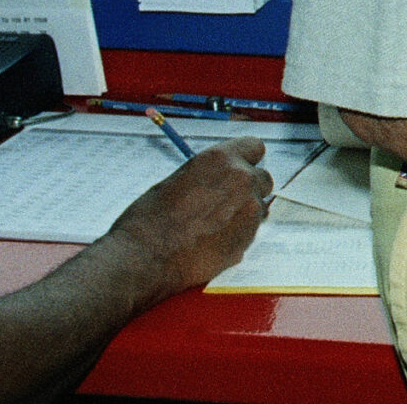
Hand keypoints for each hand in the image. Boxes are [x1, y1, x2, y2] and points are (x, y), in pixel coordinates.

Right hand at [103, 137, 271, 299]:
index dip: (246, 160)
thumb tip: (219, 181)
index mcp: (221, 159)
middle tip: (224, 203)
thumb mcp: (176, 181)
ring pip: (259, 206)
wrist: (144, 258)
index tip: (240, 168)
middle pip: (262, 178)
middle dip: (248, 188)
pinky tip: (213, 242)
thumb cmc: (149, 220)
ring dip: (245, 213)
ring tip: (214, 226)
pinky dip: (239, 235)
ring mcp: (250, 209)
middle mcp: (242, 179)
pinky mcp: (250, 237)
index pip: (254, 147)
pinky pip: (252, 231)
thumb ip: (207, 177)